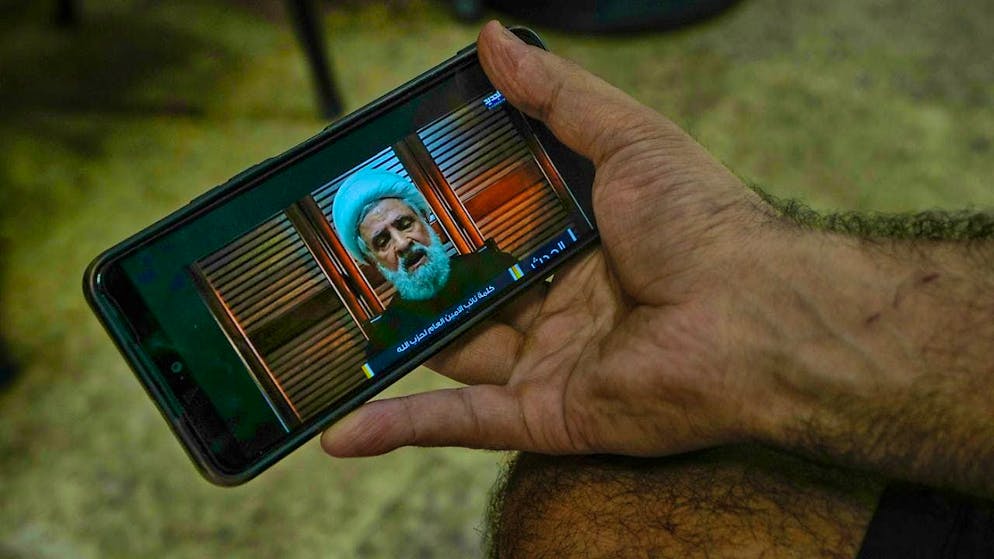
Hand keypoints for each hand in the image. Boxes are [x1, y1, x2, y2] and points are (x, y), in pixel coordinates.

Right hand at [322, 21, 792, 457]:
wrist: (754, 318)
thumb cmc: (702, 225)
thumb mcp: (627, 140)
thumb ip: (557, 96)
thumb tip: (494, 39)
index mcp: (580, 242)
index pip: (495, 224)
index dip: (445, 208)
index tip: (390, 186)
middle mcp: (561, 303)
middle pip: (468, 289)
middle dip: (410, 273)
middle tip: (349, 251)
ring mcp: (549, 362)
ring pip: (453, 353)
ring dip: (396, 340)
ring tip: (329, 322)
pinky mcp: (544, 414)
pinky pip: (461, 423)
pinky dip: (400, 428)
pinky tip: (343, 431)